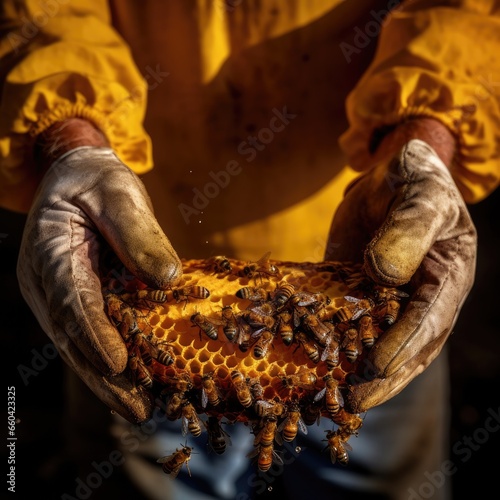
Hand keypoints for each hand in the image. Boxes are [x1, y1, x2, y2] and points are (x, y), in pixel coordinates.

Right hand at [17, 120, 181, 422]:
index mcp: (50, 251)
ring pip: (79, 344)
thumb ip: (137, 232)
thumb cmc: (98, 181)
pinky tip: (134, 381)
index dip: (95, 333)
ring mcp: (55, 294)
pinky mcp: (72, 299)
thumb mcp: (119, 194)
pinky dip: (109, 361)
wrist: (77, 176)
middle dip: (104, 376)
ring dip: (108, 379)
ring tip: (138, 408)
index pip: (72, 300)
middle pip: (73, 335)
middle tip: (137, 407)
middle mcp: (45, 281)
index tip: (120, 364)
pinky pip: (89, 334)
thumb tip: (165, 278)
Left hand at [326, 127, 476, 413]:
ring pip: (377, 342)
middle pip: (406, 346)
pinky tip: (313, 360)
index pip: (429, 318)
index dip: (404, 344)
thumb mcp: (420, 194)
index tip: (377, 367)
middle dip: (381, 376)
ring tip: (333, 396)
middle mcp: (422, 298)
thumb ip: (409, 229)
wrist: (388, 178)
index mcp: (447, 277)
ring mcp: (389, 300)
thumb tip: (386, 274)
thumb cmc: (414, 180)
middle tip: (353, 401)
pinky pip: (348, 322)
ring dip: (357, 370)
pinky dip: (334, 342)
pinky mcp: (359, 295)